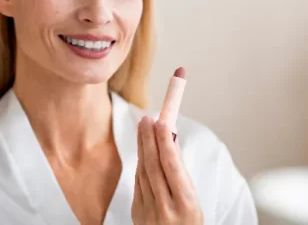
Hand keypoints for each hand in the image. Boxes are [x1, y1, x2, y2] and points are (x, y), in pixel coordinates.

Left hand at [131, 69, 202, 224]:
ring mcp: (148, 212)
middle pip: (153, 165)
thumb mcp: (194, 204)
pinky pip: (138, 182)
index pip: (172, 167)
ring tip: (144, 127)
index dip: (165, 142)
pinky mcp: (136, 212)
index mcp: (186, 207)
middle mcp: (165, 209)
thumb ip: (181, 177)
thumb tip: (171, 144)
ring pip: (143, 171)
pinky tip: (142, 149)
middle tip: (147, 118)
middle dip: (149, 139)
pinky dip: (141, 163)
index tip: (162, 122)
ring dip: (143, 146)